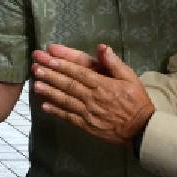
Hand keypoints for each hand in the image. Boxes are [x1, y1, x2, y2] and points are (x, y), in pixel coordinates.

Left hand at [31, 43, 154, 145]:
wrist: (141, 129)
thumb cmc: (136, 101)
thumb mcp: (130, 78)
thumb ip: (114, 63)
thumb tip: (101, 47)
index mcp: (103, 85)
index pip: (78, 72)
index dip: (62, 64)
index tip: (48, 57)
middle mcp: (93, 98)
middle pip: (68, 84)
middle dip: (50, 75)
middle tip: (35, 67)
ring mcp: (88, 113)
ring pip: (65, 100)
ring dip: (49, 92)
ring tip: (35, 84)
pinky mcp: (87, 125)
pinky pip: (69, 117)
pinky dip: (56, 111)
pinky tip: (44, 105)